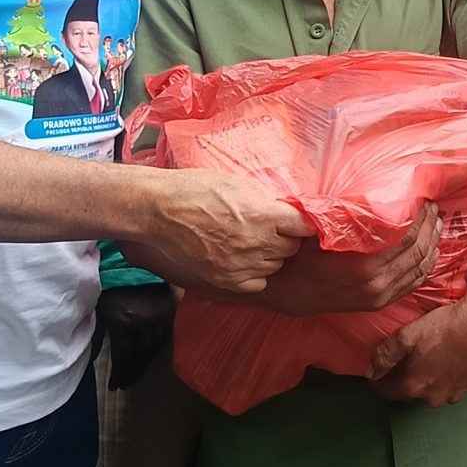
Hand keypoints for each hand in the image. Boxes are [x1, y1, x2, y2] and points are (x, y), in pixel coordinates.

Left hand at [95, 283, 173, 390]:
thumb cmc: (109, 281)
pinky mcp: (171, 308)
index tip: (115, 387)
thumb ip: (96, 335)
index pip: (124, 359)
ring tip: (137, 372)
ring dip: (145, 362)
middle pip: (141, 358)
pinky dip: (158, 346)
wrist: (129, 258)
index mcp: (124, 323)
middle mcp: (144, 324)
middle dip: (132, 373)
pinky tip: (151, 353)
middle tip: (126, 384)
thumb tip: (93, 359)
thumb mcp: (97, 308)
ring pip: (155, 348)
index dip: (120, 376)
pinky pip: (167, 334)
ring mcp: (160, 316)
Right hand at [141, 169, 306, 295]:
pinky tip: (240, 257)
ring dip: (268, 255)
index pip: (305, 226)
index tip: (298, 222)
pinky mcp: (227, 280)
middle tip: (266, 227)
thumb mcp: (239, 183)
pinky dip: (254, 273)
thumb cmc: (196, 190)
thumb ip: (267, 200)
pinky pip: (257, 282)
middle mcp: (256, 242)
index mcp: (263, 214)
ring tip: (247, 240)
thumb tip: (287, 210)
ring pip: (275, 265)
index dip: (302, 223)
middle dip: (284, 237)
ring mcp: (242, 265)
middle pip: (291, 247)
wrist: (160, 210)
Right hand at [258, 203, 441, 315]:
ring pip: (420, 271)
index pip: (408, 238)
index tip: (425, 201)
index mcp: (367, 266)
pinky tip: (429, 252)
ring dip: (432, 247)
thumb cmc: (304, 255)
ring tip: (436, 226)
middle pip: (419, 254)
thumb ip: (350, 218)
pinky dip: (425, 267)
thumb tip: (374, 194)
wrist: (290, 291)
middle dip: (430, 229)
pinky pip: (412, 285)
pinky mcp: (379, 303)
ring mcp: (380, 297)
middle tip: (434, 210)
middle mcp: (378, 285)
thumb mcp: (324, 232)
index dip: (420, 218)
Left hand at [370, 293, 466, 406]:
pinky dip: (442, 378)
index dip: (378, 384)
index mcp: (414, 386)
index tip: (375, 378)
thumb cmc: (444, 329)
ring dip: (425, 380)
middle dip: (403, 380)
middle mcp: (432, 396)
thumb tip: (371, 372)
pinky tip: (443, 362)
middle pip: (410, 392)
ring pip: (430, 390)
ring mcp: (452, 393)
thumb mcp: (405, 336)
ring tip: (425, 360)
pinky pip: (448, 387)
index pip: (388, 392)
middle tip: (402, 363)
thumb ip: (384, 356)